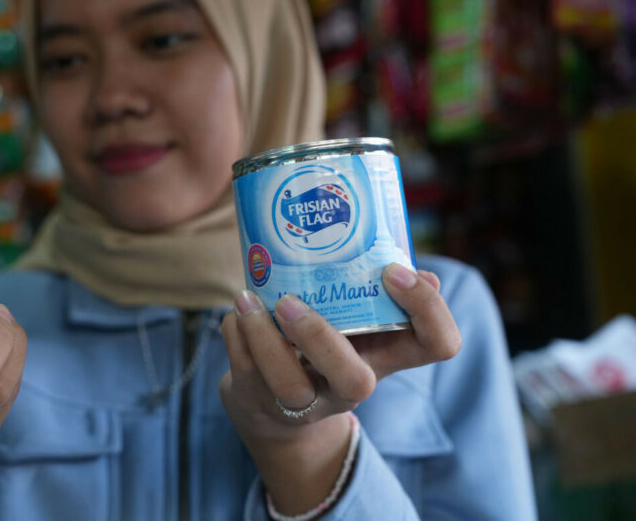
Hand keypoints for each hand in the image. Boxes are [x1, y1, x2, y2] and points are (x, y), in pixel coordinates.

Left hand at [218, 263, 459, 512]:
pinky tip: (236, 311)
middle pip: (354, 381)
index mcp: (387, 355)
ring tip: (246, 299)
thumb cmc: (326, 343)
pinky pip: (244, 367)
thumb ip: (378, 295)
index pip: (438, 345)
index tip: (393, 271)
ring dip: (264, 338)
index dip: (427, 309)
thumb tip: (422, 272)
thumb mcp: (358, 323)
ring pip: (288, 385)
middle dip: (320, 338)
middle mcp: (351, 385)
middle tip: (290, 300)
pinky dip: (235, 332)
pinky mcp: (261, 398)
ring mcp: (306, 399)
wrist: (272, 402)